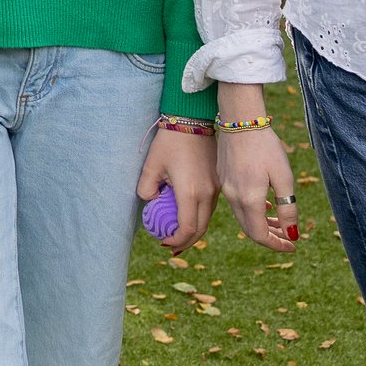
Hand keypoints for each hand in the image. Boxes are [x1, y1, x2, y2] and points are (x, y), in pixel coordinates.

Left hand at [135, 126, 216, 248]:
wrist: (193, 120)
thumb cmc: (169, 141)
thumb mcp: (151, 165)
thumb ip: (147, 188)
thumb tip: (151, 203)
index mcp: (191, 192)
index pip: (187, 228)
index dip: (176, 240)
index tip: (163, 241)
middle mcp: (208, 194)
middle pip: (200, 229)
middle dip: (186, 241)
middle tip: (171, 245)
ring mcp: (216, 189)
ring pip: (207, 219)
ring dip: (194, 231)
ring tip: (179, 235)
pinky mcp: (218, 183)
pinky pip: (210, 207)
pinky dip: (200, 217)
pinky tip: (189, 217)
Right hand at [218, 125, 299, 252]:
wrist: (240, 119)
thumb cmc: (266, 146)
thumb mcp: (284, 177)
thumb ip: (288, 208)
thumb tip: (292, 234)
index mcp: (249, 199)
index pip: (260, 235)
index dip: (277, 245)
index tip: (294, 245)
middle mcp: (233, 197)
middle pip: (250, 229)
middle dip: (271, 237)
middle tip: (289, 237)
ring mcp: (226, 188)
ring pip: (243, 217)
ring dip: (262, 224)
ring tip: (280, 222)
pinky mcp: (223, 178)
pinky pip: (237, 204)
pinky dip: (252, 211)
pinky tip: (265, 204)